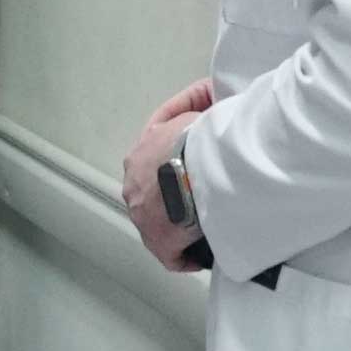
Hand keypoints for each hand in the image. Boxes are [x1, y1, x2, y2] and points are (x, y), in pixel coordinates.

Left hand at [120, 82, 214, 272]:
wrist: (196, 172)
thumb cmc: (199, 141)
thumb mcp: (202, 112)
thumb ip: (204, 106)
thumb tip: (215, 94)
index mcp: (143, 149)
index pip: (157, 146)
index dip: (179, 148)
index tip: (198, 153)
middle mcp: (134, 182)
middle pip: (157, 187)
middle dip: (181, 188)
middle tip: (211, 190)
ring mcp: (142, 214)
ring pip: (162, 220)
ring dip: (184, 221)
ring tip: (212, 223)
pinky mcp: (157, 242)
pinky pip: (172, 255)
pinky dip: (188, 255)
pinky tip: (204, 256)